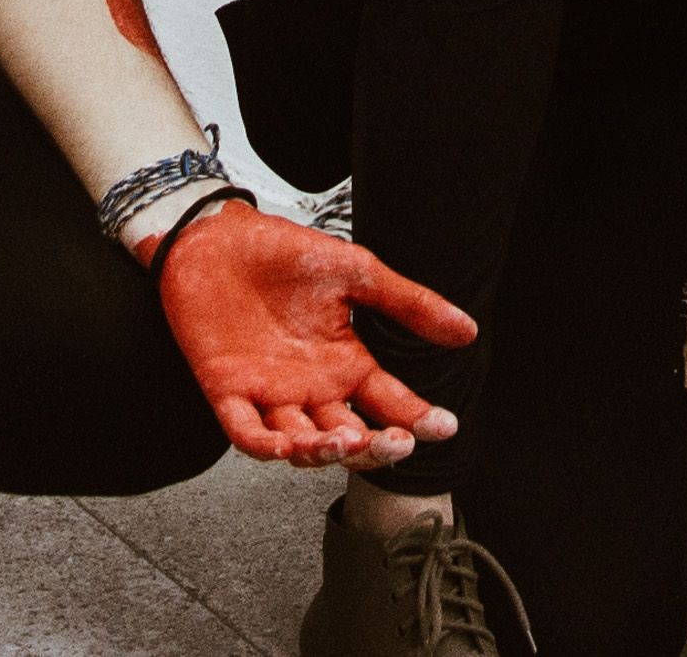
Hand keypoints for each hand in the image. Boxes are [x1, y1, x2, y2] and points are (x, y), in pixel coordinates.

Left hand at [152, 199, 472, 467]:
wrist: (218, 236)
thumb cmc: (285, 253)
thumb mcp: (356, 273)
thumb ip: (408, 305)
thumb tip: (468, 330)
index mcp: (346, 363)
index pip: (389, 403)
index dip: (418, 418)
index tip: (445, 425)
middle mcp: (312, 389)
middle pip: (351, 436)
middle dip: (376, 447)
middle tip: (399, 442)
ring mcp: (270, 394)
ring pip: (302, 444)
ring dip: (326, 450)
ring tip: (349, 440)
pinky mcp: (229, 391)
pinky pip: (247, 433)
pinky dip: (265, 446)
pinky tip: (287, 447)